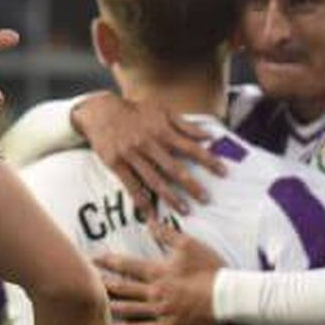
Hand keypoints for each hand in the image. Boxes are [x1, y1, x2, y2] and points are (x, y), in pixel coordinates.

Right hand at [71, 94, 224, 215]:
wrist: (100, 111)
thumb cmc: (135, 111)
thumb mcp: (161, 111)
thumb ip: (185, 125)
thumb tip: (209, 135)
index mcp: (162, 131)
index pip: (191, 147)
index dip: (208, 160)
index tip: (223, 172)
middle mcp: (148, 144)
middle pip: (174, 169)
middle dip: (192, 185)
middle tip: (206, 199)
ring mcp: (132, 156)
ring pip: (154, 180)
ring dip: (170, 197)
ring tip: (184, 210)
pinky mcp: (116, 165)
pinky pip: (131, 186)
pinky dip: (141, 201)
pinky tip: (150, 213)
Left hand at [95, 222, 223, 324]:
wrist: (227, 297)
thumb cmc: (211, 269)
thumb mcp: (190, 245)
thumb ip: (167, 234)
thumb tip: (150, 223)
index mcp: (159, 272)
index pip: (127, 265)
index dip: (108, 260)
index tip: (93, 258)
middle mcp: (155, 292)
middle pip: (123, 287)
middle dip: (102, 282)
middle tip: (84, 281)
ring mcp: (160, 311)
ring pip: (129, 309)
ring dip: (110, 305)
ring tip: (94, 303)